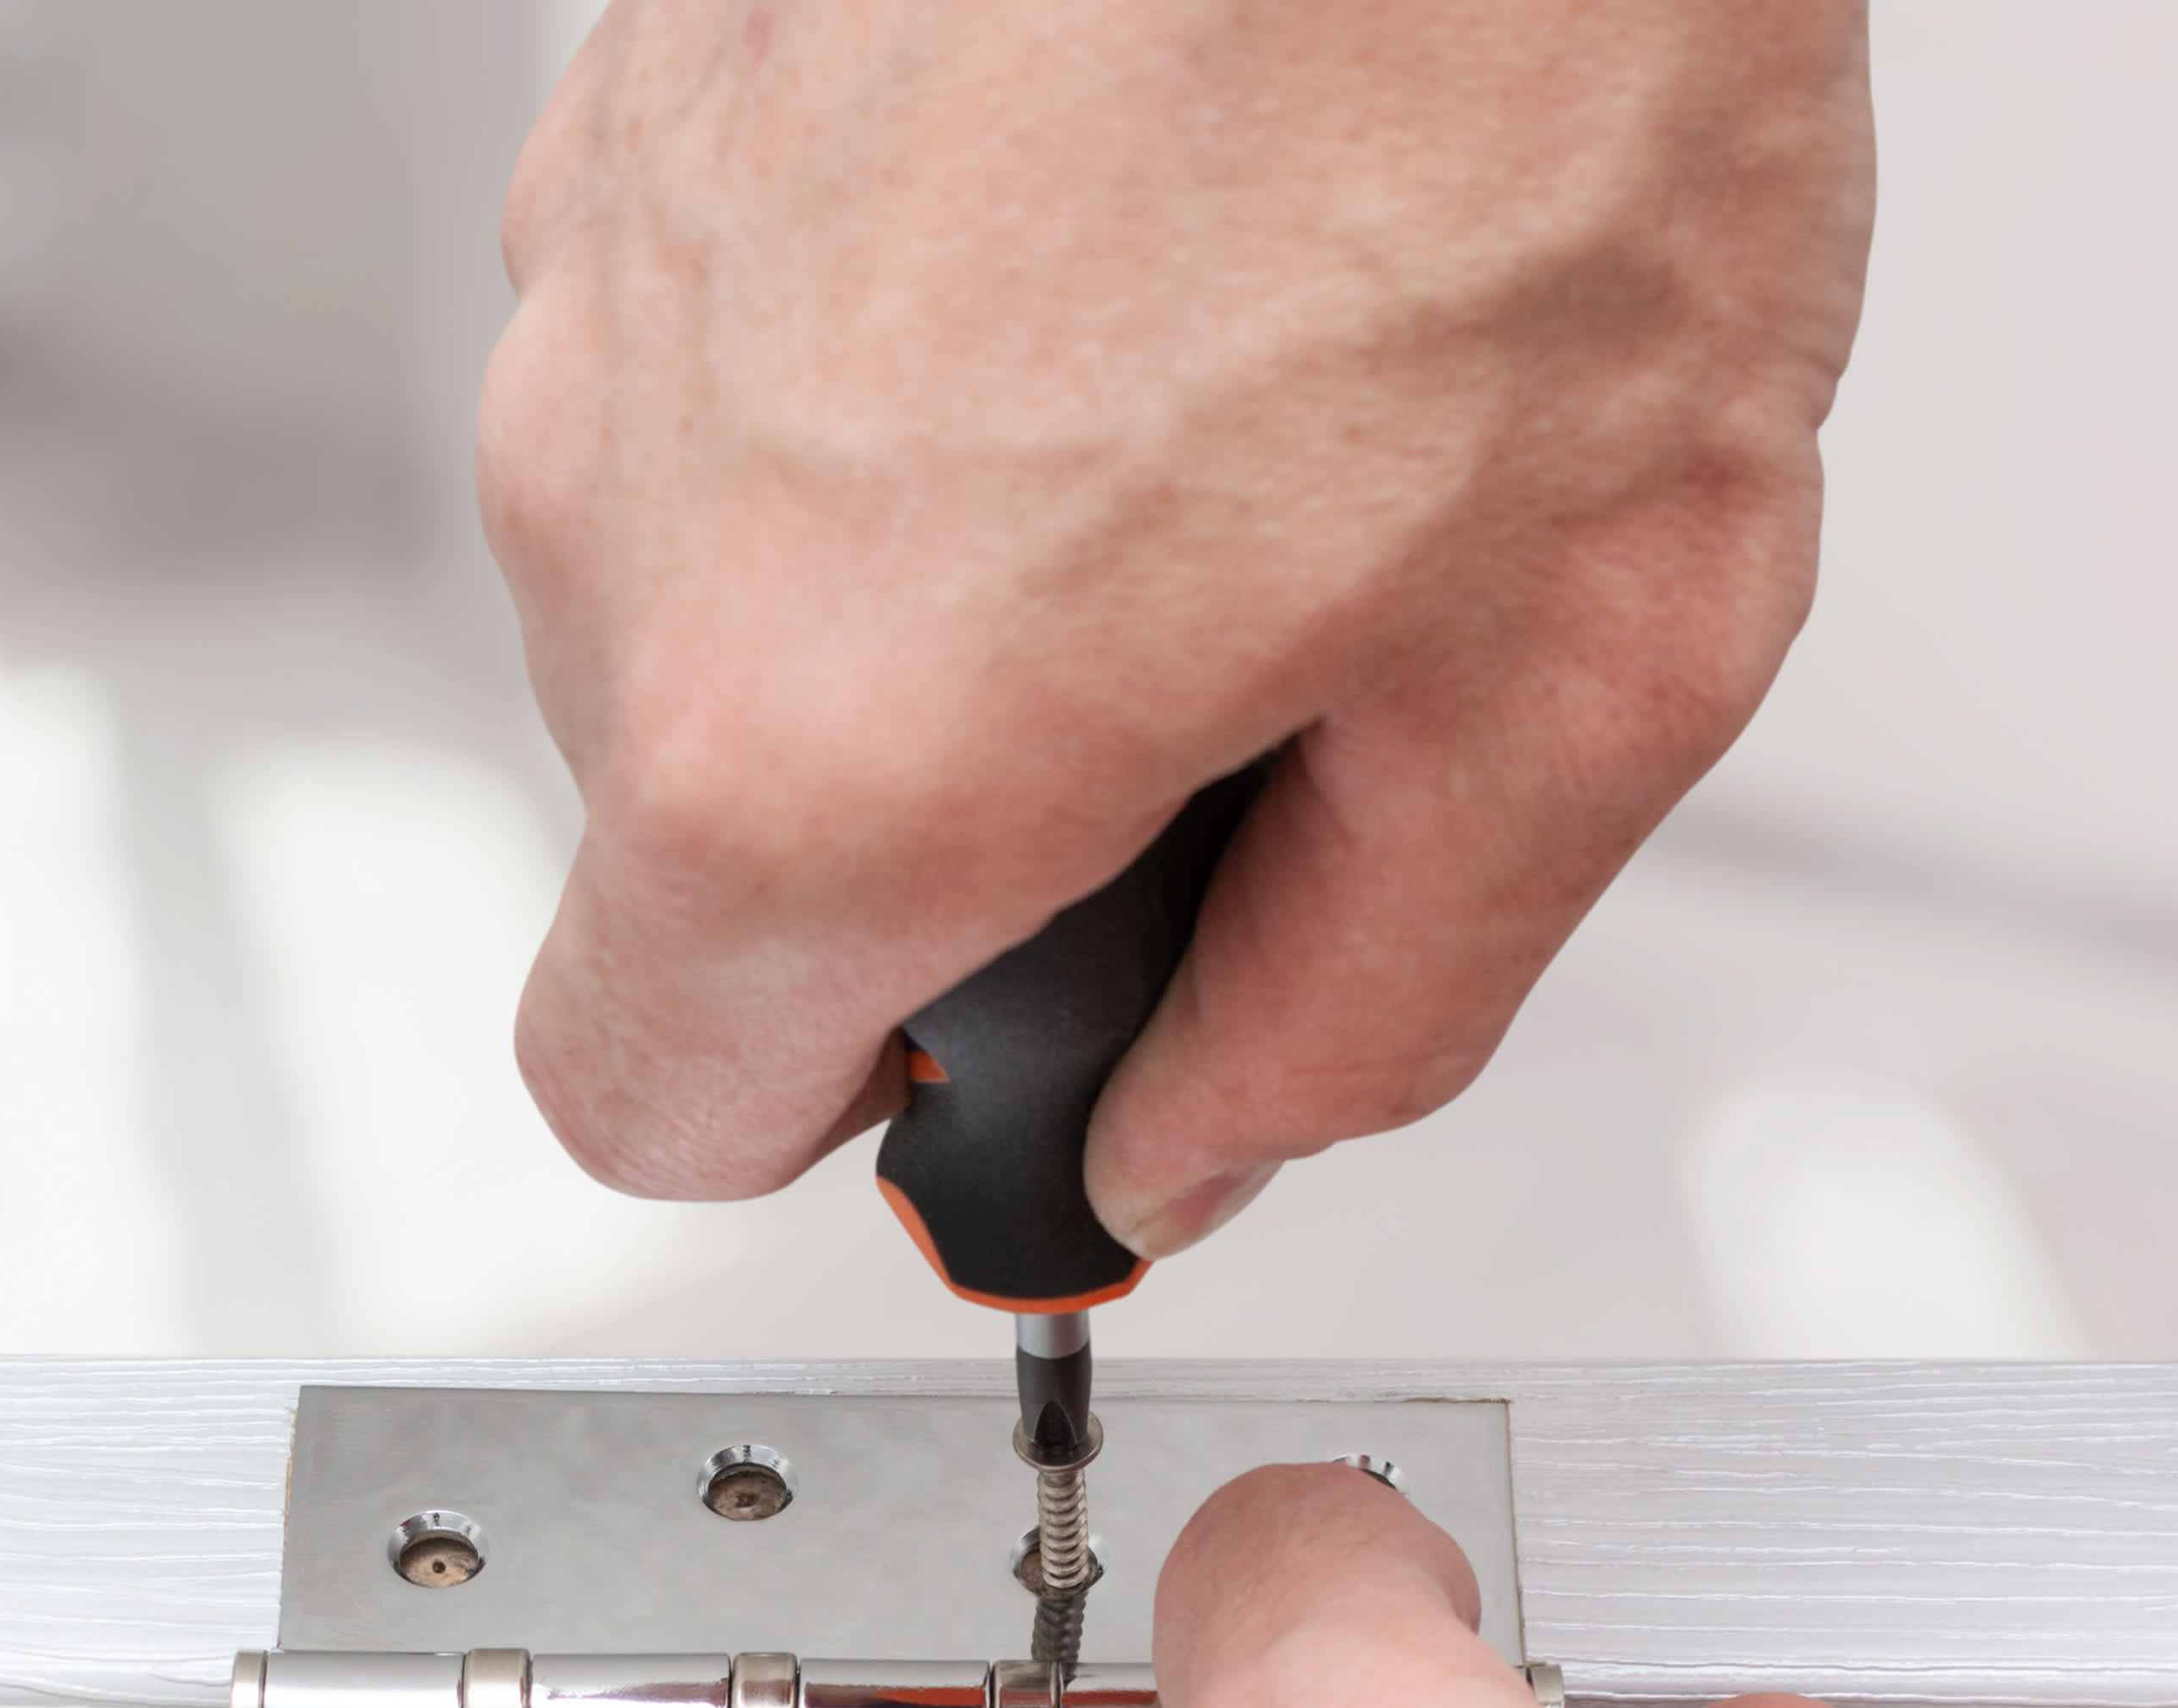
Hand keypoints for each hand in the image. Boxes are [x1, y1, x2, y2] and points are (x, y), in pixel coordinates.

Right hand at [479, 0, 1872, 1254]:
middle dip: (953, 806)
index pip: (644, 1096)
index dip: (847, 1102)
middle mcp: (629, 514)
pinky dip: (906, 354)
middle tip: (1244, 647)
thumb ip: (1353, 1008)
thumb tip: (1201, 1132)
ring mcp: (607, 277)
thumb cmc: (1519, 84)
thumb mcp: (1570, 685)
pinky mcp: (641, 97)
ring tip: (1215, 391)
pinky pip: (738, 346)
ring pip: (722, 572)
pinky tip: (1133, 237)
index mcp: (819, 747)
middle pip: (711, 826)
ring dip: (934, 560)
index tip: (1001, 1025)